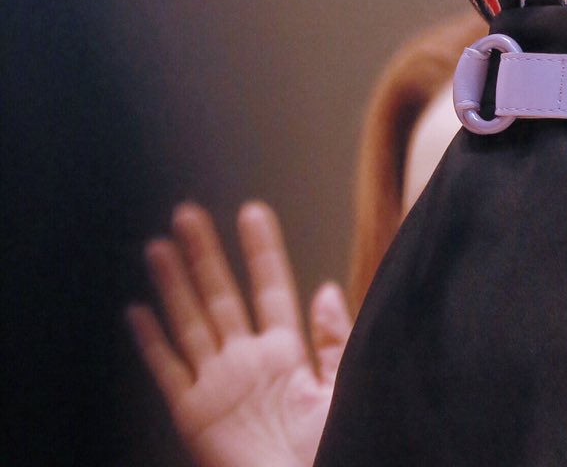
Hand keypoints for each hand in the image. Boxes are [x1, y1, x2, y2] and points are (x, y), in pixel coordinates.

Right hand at [125, 200, 350, 466]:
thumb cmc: (330, 450)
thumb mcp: (340, 389)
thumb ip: (333, 340)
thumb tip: (326, 289)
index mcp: (285, 353)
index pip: (270, 287)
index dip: (261, 250)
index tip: (251, 212)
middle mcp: (246, 362)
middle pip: (221, 296)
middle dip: (205, 255)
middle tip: (188, 214)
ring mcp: (217, 385)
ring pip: (190, 322)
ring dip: (174, 285)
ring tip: (158, 247)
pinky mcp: (194, 414)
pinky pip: (168, 370)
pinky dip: (151, 342)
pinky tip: (137, 312)